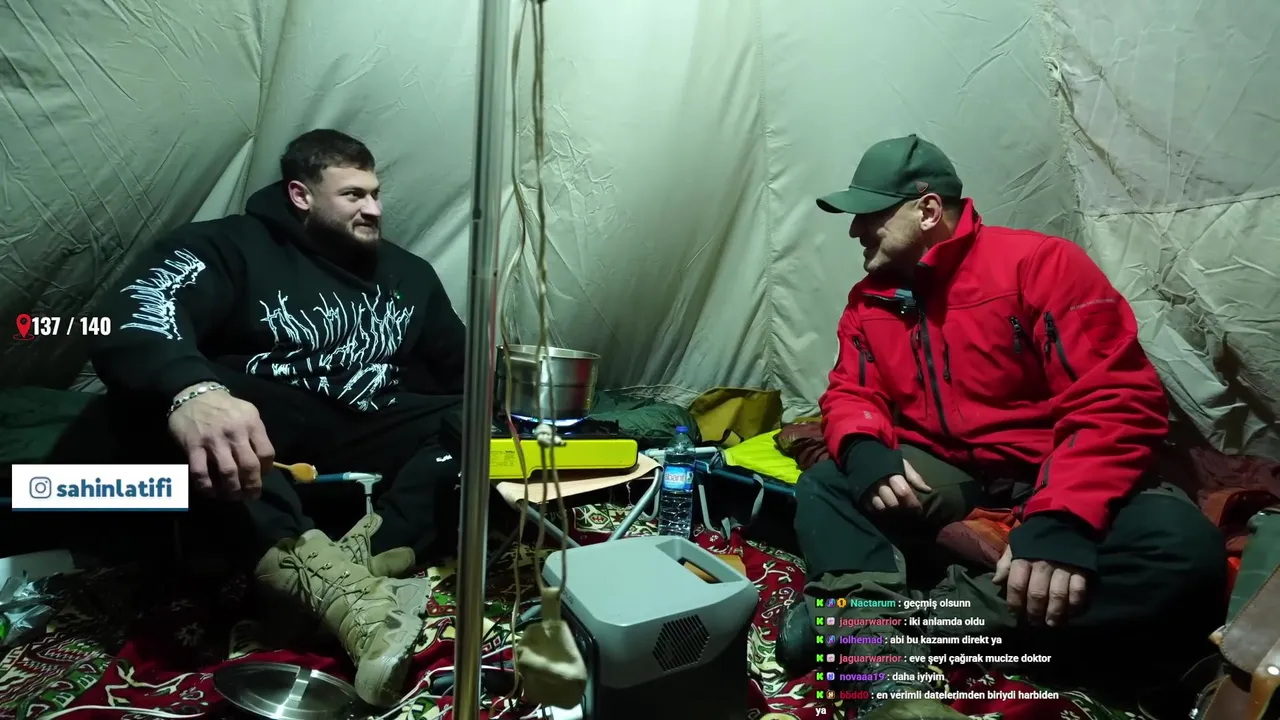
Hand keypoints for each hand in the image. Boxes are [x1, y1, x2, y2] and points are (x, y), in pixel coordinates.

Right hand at [167, 385, 273, 499]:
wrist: (193, 394)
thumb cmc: (224, 407)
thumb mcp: (248, 412)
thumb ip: (257, 434)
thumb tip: (264, 462)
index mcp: (251, 424)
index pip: (267, 453)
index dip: (267, 470)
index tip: (262, 476)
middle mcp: (235, 433)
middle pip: (249, 466)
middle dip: (252, 486)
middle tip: (251, 495)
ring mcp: (213, 440)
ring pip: (227, 473)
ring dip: (232, 490)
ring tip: (233, 497)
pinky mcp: (193, 446)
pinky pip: (201, 472)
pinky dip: (206, 486)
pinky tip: (211, 492)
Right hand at [864, 459, 931, 512]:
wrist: (861, 453)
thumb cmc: (886, 460)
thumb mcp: (901, 463)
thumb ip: (914, 477)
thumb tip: (928, 490)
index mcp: (891, 473)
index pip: (903, 492)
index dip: (912, 503)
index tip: (918, 509)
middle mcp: (878, 482)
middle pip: (892, 503)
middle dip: (902, 509)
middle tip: (907, 510)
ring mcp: (868, 489)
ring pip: (881, 507)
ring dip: (890, 510)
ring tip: (895, 509)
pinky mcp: (860, 494)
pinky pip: (870, 508)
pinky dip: (878, 510)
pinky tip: (884, 506)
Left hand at [992, 545, 1087, 626]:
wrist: (1063, 521)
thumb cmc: (1035, 539)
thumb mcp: (1015, 546)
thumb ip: (1005, 564)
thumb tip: (996, 582)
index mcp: (1024, 557)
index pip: (1016, 584)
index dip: (1014, 602)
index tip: (1015, 613)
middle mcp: (1043, 563)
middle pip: (1037, 594)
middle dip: (1034, 612)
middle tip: (1034, 622)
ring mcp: (1063, 567)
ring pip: (1058, 595)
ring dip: (1054, 613)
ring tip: (1051, 623)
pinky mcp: (1082, 569)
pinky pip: (1078, 592)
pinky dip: (1075, 605)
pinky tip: (1070, 614)